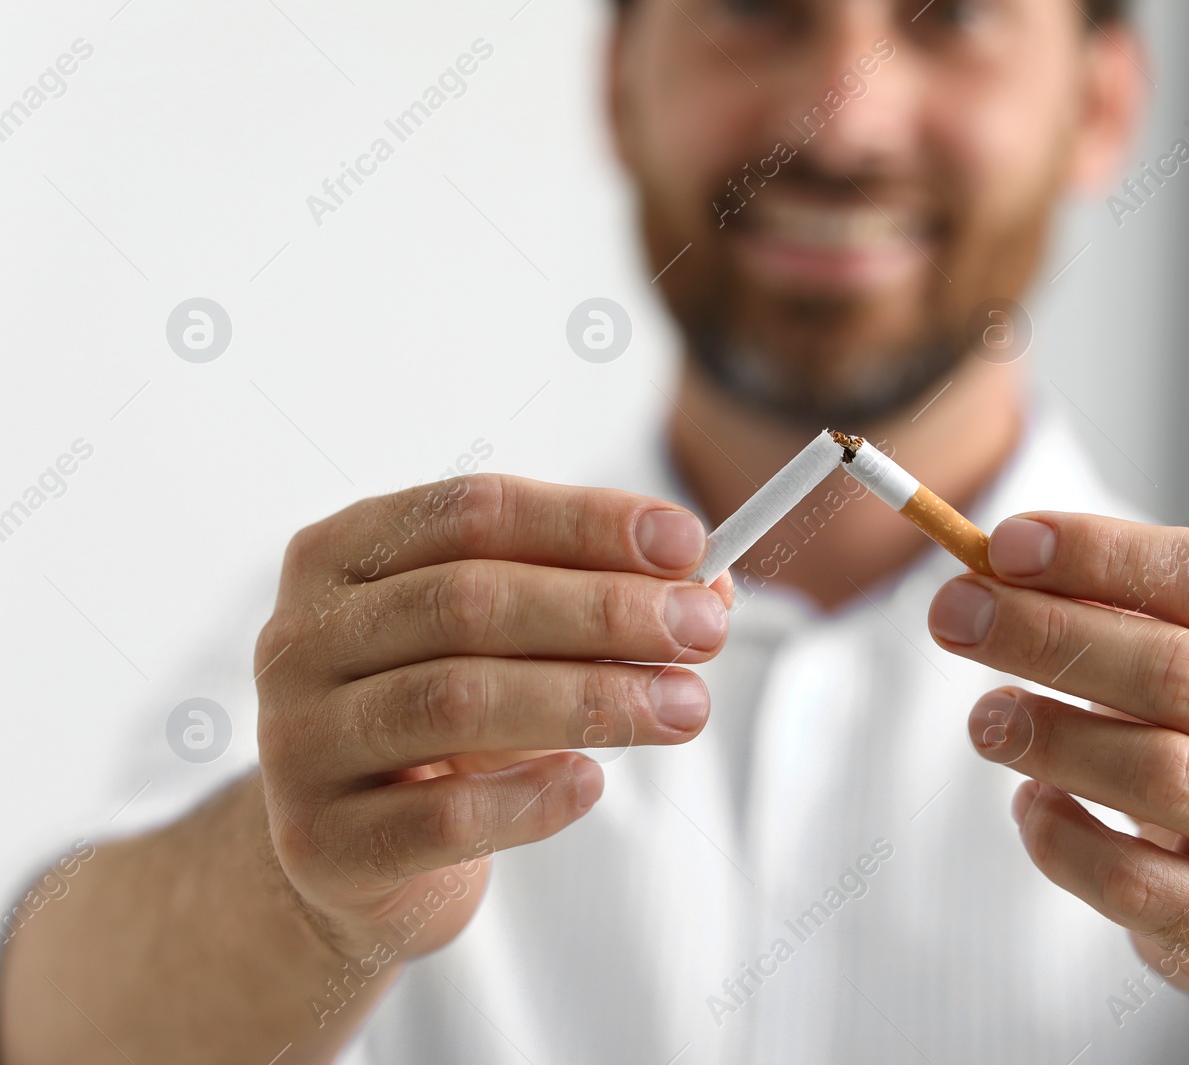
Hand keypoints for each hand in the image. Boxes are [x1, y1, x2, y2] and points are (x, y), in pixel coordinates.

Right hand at [254, 474, 730, 961]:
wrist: (350, 855)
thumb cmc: (443, 719)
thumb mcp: (507, 643)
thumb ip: (593, 600)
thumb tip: (709, 584)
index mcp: (342, 557)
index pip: (473, 512)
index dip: (586, 522)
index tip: (689, 543)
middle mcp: (300, 638)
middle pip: (468, 602)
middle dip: (605, 611)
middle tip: (703, 631)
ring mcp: (299, 742)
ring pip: (459, 701)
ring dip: (592, 700)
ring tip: (685, 709)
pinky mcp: (324, 844)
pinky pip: (443, 815)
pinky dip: (531, 798)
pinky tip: (590, 784)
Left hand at [927, 513, 1188, 1001]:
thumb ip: (1117, 600)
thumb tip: (995, 564)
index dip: (1100, 555)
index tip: (1003, 545)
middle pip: (1179, 671)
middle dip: (1047, 635)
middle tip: (954, 615)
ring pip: (1159, 774)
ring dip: (1049, 735)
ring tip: (983, 718)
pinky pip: (1132, 882)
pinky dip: (1061, 837)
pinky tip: (1030, 803)